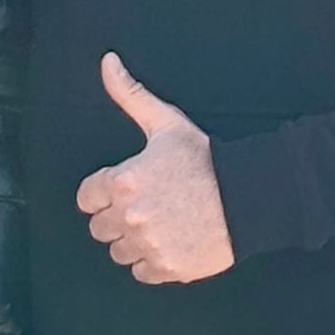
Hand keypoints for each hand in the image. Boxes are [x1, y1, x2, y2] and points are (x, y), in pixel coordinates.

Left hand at [76, 53, 234, 284]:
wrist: (248, 197)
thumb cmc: (205, 159)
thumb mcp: (167, 123)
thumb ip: (131, 94)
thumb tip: (107, 61)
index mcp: (123, 180)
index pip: (86, 197)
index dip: (102, 192)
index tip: (122, 188)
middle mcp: (130, 215)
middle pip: (99, 227)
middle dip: (116, 217)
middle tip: (144, 205)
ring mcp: (148, 244)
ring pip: (118, 252)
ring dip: (132, 241)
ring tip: (158, 223)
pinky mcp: (166, 268)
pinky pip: (141, 272)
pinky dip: (152, 262)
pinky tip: (170, 241)